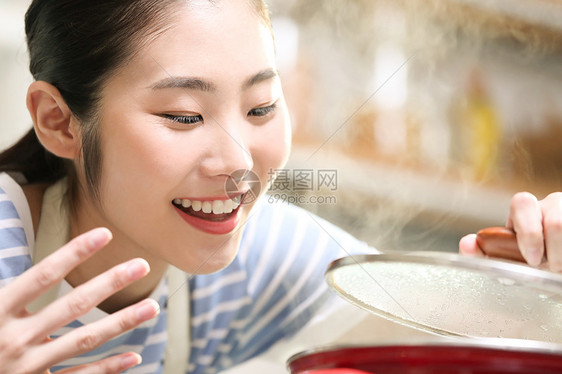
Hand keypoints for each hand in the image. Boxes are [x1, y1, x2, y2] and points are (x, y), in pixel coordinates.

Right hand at [0, 228, 159, 372]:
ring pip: (84, 340)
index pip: (42, 275)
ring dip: (122, 323)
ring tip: (152, 307)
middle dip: (110, 282)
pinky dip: (107, 368)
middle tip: (142, 264)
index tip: (105, 234)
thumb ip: (11, 290)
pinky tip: (133, 356)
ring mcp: (27, 368)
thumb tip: (38, 269)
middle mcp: (13, 339)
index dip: (74, 253)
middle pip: (73, 305)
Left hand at [460, 192, 561, 271]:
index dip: (527, 232)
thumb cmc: (534, 259)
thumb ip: (484, 252)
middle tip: (551, 267)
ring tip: (559, 268)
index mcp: (527, 209)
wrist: (556, 268)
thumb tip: (466, 244)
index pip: (522, 202)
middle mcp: (552, 205)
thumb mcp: (510, 257)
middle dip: (552, 250)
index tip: (531, 259)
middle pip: (555, 220)